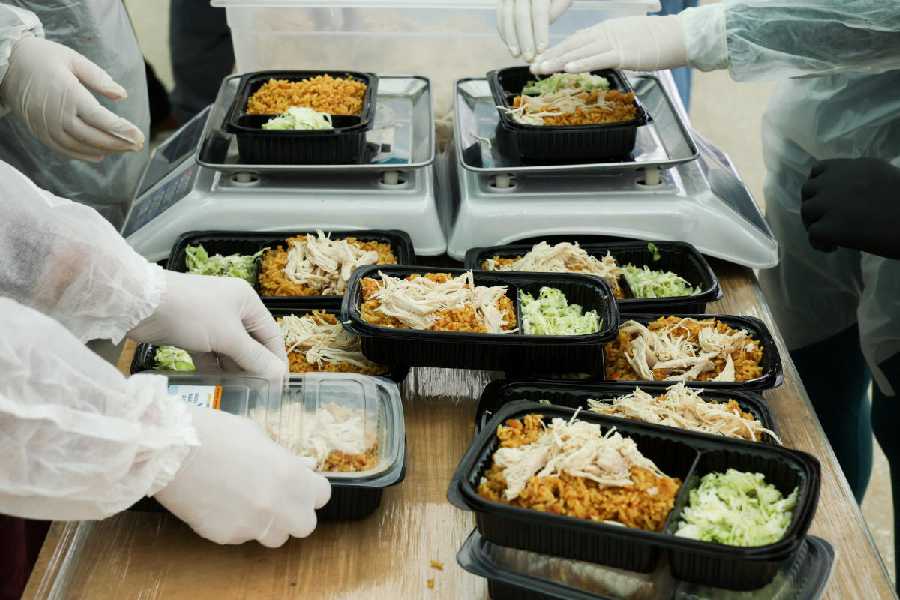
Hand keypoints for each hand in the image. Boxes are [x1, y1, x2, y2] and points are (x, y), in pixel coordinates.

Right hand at [0, 36, 144, 161]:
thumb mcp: (73, 59)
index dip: (122, 130)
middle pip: (94, 136)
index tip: (139, 136)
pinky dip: (83, 155)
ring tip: (123, 149)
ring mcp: (47, 126)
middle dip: (119, 143)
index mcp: (68, 94)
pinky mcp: (39, 132)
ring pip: (80, 146)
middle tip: (137, 145)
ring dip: (104, 150)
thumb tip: (122, 94)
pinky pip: (64, 150)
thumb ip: (99, 78)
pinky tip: (99, 155)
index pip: (101, 119)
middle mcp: (57, 114)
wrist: (7, 64)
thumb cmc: (43, 58)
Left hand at [130, 271, 287, 378]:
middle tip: (259, 392)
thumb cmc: (192, 313)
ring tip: (240, 391)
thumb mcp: (228, 337)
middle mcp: (231, 308)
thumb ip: (255, 358)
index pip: (270, 334)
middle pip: (250, 342)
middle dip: (253, 366)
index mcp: (246, 301)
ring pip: (229, 349)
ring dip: (233, 368)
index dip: (276, 359)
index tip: (279, 384)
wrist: (141, 304)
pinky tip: (216, 383)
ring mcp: (209, 319)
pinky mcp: (190, 331)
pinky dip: (213, 366)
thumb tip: (279, 375)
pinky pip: (209, 352)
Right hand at [155, 405, 330, 546]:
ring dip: (269, 524)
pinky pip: (242, 536)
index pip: (322, 495)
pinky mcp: (225, 536)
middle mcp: (277, 505)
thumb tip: (300, 467)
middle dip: (296, 514)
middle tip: (280, 499)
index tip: (302, 485)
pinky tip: (221, 504)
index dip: (312, 490)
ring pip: (275, 538)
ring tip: (247, 502)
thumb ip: (283, 459)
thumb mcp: (258, 436)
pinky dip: (237, 525)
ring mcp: (252, 524)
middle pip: (305, 525)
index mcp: (291, 475)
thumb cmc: (215, 433)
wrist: (171, 449)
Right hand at [497, 0, 572, 61]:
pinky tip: (510, 45)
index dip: (540, 32)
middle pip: (521, 16)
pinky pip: (500, 16)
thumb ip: (556, 10)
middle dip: (524, 40)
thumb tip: (542, 30)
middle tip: (529, 58)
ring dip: (511, 39)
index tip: (542, 50)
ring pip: (507, 17)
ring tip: (516, 55)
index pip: (539, 12)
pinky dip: (504, 32)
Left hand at [532, 15, 687, 74]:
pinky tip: (567, 68)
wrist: (680, 37)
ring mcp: (614, 42)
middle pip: (573, 45)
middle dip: (551, 56)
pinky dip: (581, 63)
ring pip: (580, 51)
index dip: (557, 50)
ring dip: (558, 61)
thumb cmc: (657, 41)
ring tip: (541, 69)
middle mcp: (606, 33)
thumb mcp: (628, 41)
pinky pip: (598, 59)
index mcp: (606, 30)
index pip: (576, 40)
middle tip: (532, 66)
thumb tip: (598, 58)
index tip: (541, 59)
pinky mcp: (624, 53)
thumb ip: (610, 48)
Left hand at [801, 158, 899, 258]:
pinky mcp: (829, 227)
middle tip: (826, 219)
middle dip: (814, 204)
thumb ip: (861, 179)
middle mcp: (837, 181)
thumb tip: (848, 192)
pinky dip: (819, 243)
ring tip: (830, 235)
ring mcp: (830, 203)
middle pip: (808, 190)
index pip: (820, 170)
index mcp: (854, 166)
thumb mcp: (884, 177)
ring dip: (814, 223)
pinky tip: (833, 248)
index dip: (819, 185)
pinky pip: (812, 234)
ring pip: (807, 211)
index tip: (826, 197)